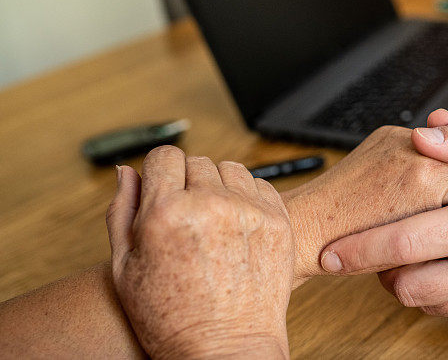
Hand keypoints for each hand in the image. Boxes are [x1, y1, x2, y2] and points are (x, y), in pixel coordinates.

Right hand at [106, 146, 292, 358]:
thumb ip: (122, 211)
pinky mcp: (277, 221)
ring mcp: (248, 212)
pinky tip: (237, 230)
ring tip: (214, 225)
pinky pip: (260, 186)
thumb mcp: (124, 269)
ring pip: (230, 169)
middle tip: (188, 222)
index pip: (164, 156)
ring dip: (221, 187)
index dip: (160, 174)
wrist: (225, 350)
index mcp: (166, 213)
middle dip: (189, 184)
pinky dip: (248, 200)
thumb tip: (125, 170)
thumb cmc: (170, 317)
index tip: (164, 193)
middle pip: (197, 161)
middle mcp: (209, 205)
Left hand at [319, 110, 447, 332]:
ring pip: (425, 303)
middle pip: (405, 285)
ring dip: (408, 282)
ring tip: (419, 253)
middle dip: (380, 269)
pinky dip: (439, 295)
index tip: (330, 252)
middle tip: (383, 247)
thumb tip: (422, 131)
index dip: (360, 248)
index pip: (404, 243)